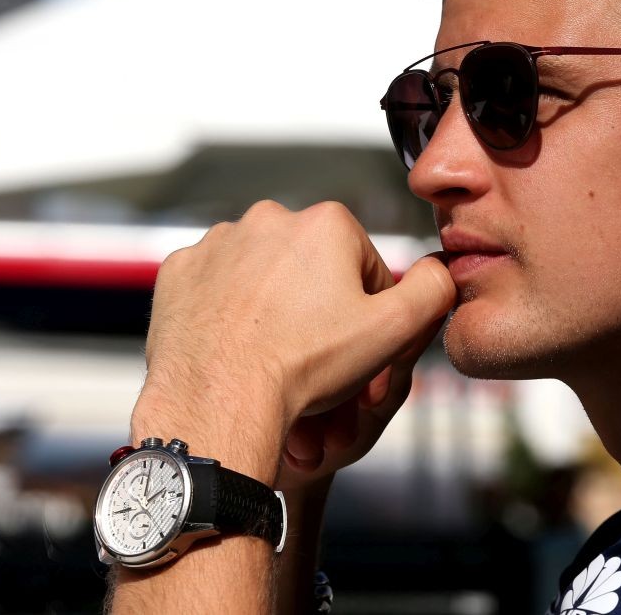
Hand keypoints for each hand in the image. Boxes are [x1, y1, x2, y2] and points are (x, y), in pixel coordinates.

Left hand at [132, 200, 455, 483]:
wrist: (219, 401)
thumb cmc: (305, 365)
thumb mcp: (395, 330)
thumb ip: (434, 289)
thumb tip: (440, 268)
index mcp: (326, 223)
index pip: (364, 264)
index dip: (367, 310)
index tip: (354, 343)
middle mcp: (269, 218)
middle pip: (313, 265)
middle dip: (318, 304)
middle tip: (315, 353)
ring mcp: (218, 243)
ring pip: (263, 272)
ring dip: (274, 304)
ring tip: (275, 351)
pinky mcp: (180, 270)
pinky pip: (215, 284)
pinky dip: (227, 309)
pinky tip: (236, 343)